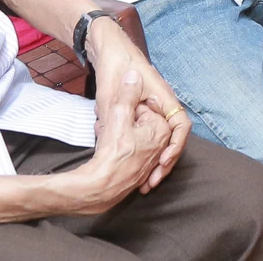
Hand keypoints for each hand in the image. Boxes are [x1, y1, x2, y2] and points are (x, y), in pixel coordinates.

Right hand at [65, 69, 172, 212]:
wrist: (100, 187)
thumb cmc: (112, 152)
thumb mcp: (118, 114)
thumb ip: (127, 93)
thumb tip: (133, 75)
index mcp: (162, 131)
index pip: (144, 109)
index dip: (126, 108)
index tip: (114, 112)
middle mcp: (160, 146)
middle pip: (136, 124)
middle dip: (118, 122)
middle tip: (104, 125)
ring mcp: (150, 161)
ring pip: (129, 137)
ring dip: (113, 133)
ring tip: (101, 137)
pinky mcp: (139, 173)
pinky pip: (126, 151)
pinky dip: (114, 147)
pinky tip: (103, 150)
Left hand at [85, 20, 186, 192]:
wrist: (108, 47)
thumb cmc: (115, 65)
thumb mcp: (113, 93)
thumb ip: (121, 114)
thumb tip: (122, 131)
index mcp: (162, 97)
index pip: (180, 125)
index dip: (175, 146)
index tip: (163, 162)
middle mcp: (161, 104)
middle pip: (172, 137)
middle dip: (163, 162)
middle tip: (150, 182)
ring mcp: (152, 107)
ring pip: (160, 138)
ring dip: (153, 159)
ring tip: (142, 181)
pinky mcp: (141, 110)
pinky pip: (148, 134)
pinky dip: (143, 149)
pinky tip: (130, 163)